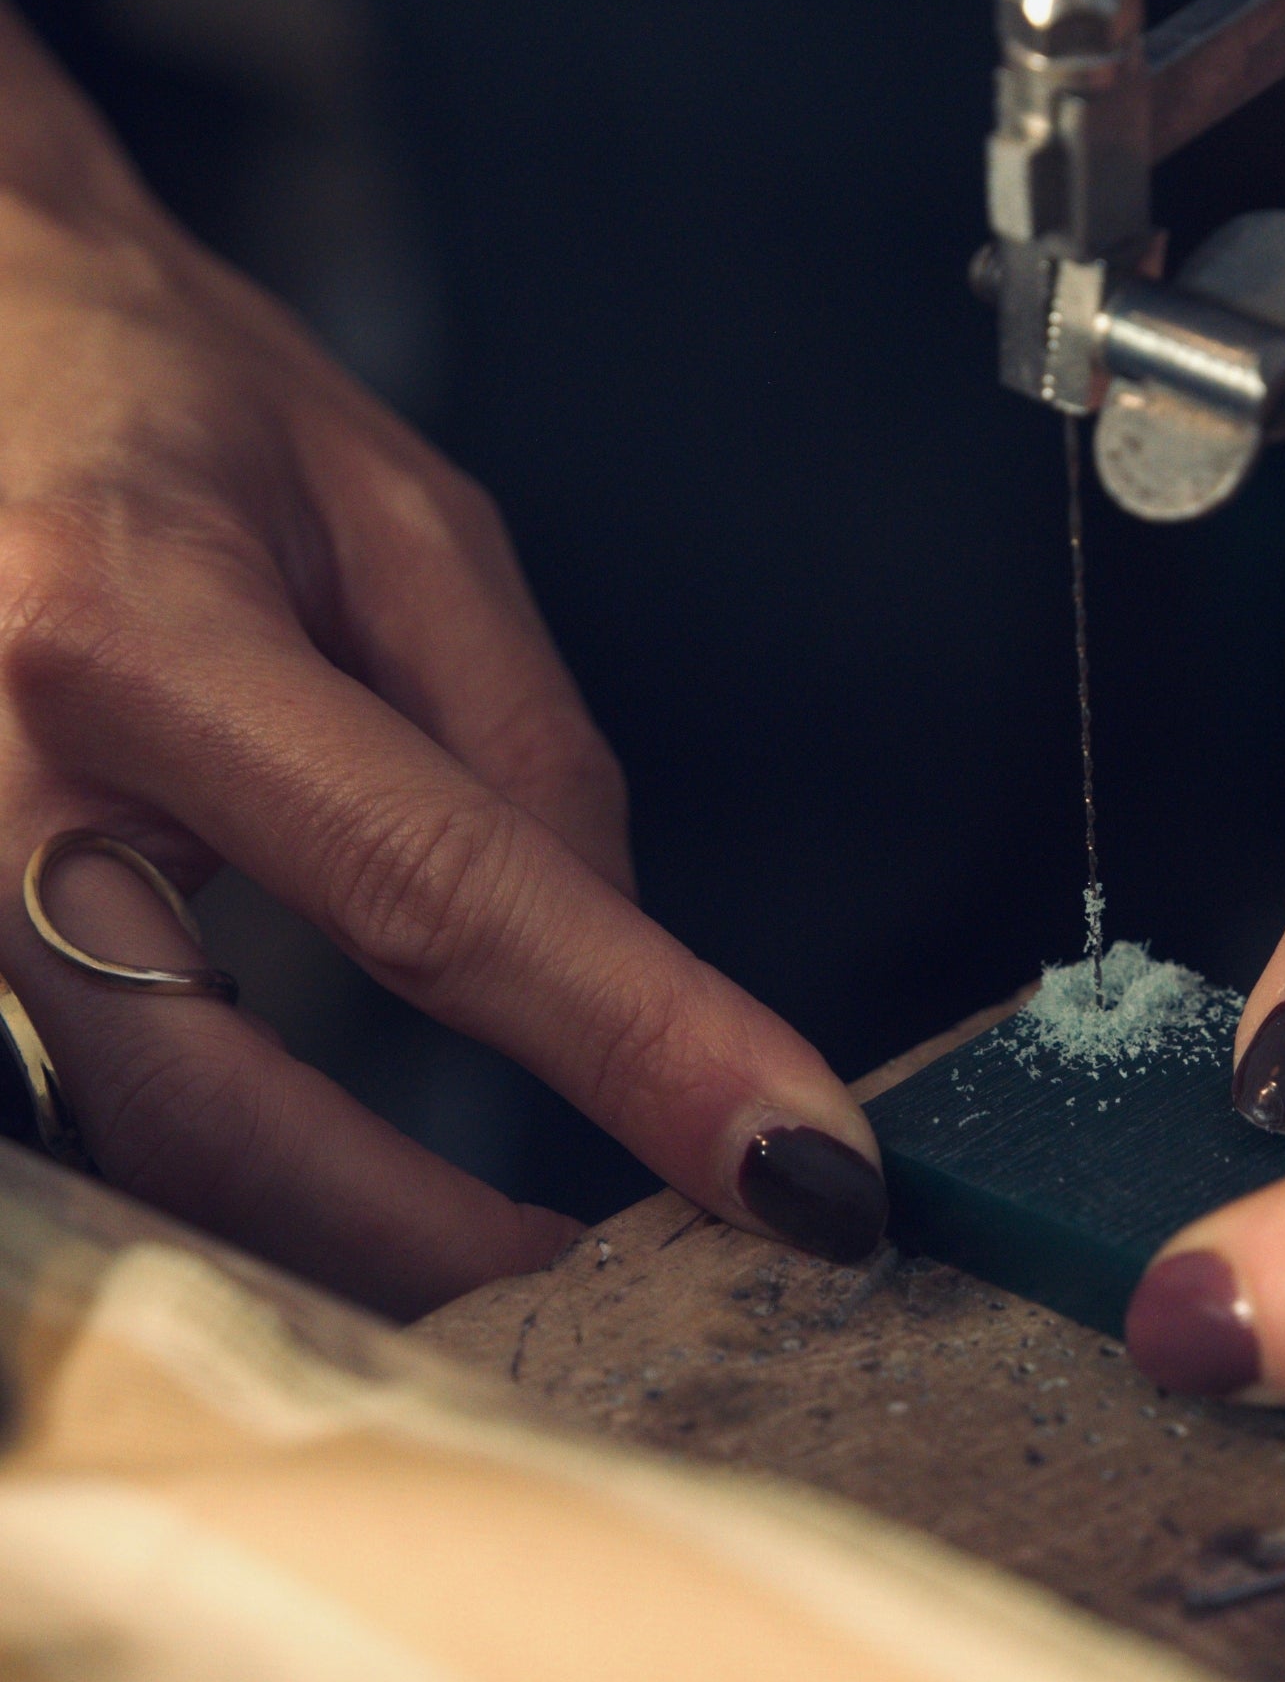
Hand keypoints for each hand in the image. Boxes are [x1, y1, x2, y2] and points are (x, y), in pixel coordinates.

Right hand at [0, 2, 881, 1317]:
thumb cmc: (170, 397)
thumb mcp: (398, 525)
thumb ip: (517, 751)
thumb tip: (618, 964)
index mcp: (135, 631)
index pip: (438, 889)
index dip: (634, 1043)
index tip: (796, 1167)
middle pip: (227, 1114)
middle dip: (437, 1245)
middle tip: (608, 1284)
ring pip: (141, 1152)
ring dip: (336, 1239)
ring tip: (499, 1255)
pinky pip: (91, 1103)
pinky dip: (237, 1175)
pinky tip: (348, 1182)